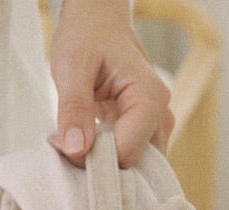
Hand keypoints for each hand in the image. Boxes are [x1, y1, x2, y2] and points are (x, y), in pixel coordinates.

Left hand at [49, 0, 173, 167]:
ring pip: (135, 167)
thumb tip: (76, 150)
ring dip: (105, 163)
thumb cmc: (88, 36)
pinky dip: (109, 159)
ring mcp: (157, 126)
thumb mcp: (72, 66)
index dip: (93, 158)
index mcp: (150, 98)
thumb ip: (74, 108)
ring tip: (81, 142)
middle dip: (100, 163)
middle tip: (71, 143)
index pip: (126, 153)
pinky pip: (132, 159)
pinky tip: (90, 144)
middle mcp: (162, 116)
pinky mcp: (147, 133)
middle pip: (134, 164)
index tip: (66, 146)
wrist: (99, 22)